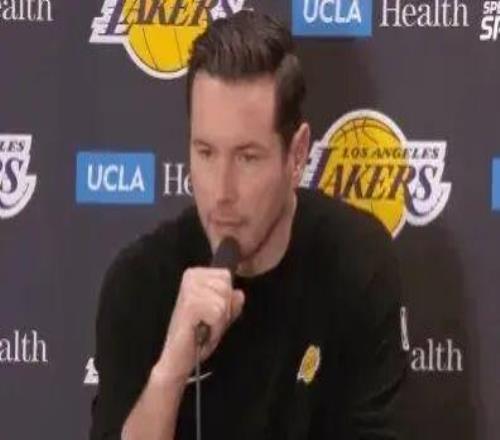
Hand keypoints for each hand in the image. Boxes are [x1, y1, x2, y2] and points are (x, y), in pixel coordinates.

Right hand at [154, 267, 244, 382]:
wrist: (179, 358)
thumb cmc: (197, 336)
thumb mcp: (221, 315)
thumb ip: (232, 302)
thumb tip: (239, 293)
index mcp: (195, 274)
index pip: (226, 275)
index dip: (225, 299)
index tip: (210, 312)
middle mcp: (190, 277)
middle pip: (226, 286)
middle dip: (224, 309)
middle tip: (207, 321)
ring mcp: (189, 290)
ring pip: (223, 300)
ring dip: (219, 320)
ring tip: (204, 326)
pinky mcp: (190, 305)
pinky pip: (219, 313)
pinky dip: (215, 327)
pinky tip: (202, 332)